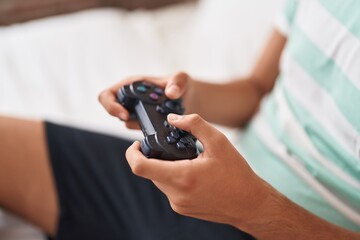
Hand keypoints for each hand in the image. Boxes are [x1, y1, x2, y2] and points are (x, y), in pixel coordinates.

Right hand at [98, 72, 190, 128]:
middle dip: (126, 119)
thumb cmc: (181, 84)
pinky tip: (165, 127)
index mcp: (131, 85)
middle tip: (143, 122)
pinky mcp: (145, 124)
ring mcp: (137, 113)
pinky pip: (142, 131)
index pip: (107, 95)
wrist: (189, 98)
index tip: (125, 115)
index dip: (110, 106)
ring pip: (129, 124)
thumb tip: (171, 93)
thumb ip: (178, 82)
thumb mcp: (182, 78)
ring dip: (142, 125)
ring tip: (161, 120)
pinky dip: (151, 131)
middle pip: (114, 112)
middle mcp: (131, 99)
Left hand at [125, 113, 269, 227]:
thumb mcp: (218, 141)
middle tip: (170, 146)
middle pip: (149, 172)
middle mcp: (176, 194)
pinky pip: (169, 189)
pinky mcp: (182, 209)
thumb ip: (194, 124)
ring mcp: (178, 204)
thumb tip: (173, 118)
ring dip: (164, 167)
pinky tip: (192, 172)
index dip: (132, 153)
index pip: (140, 167)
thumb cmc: (236, 173)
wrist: (250, 204)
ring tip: (186, 159)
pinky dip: (173, 177)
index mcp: (182, 177)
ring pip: (158, 180)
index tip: (137, 143)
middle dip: (154, 157)